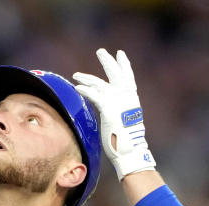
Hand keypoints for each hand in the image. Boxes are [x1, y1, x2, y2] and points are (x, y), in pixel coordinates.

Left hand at [73, 49, 155, 180]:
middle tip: (100, 51)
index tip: (120, 54)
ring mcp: (118, 102)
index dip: (124, 65)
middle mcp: (127, 97)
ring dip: (87, 78)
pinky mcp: (109, 108)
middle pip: (116, 74)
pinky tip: (77, 87)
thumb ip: (118, 113)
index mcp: (132, 100)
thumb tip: (112, 114)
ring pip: (101, 84)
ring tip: (76, 75)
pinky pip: (94, 96)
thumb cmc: (126, 142)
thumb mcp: (124, 122)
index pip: (128, 78)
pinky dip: (86, 90)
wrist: (130, 151)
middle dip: (107, 61)